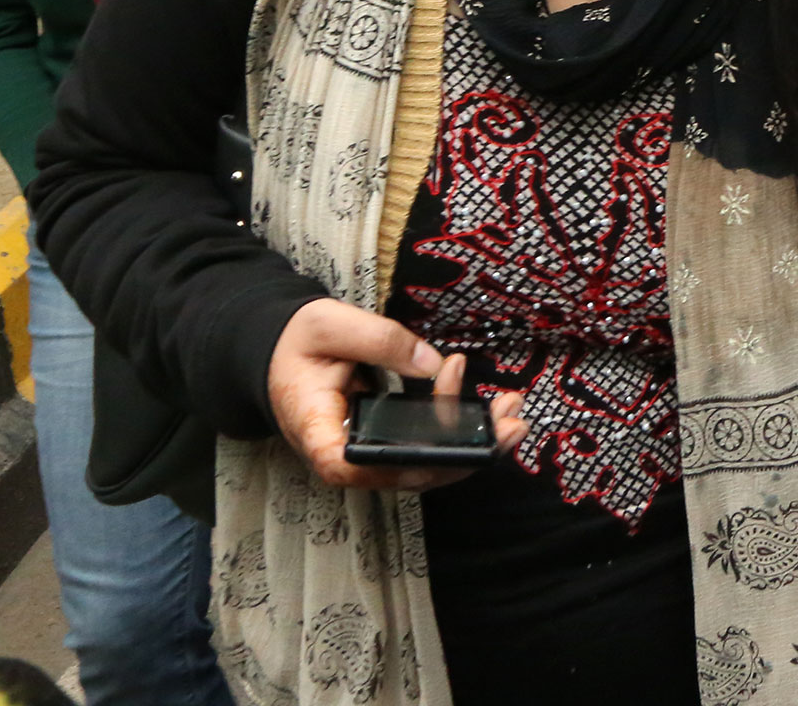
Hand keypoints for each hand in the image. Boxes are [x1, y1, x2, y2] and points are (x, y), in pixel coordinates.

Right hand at [267, 299, 525, 491]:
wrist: (284, 350)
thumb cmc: (299, 341)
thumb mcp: (330, 326)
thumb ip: (379, 341)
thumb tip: (431, 365)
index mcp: (316, 430)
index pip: (347, 467)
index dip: (396, 467)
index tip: (439, 453)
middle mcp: (344, 454)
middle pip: (403, 471)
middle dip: (462, 452)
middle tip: (508, 425)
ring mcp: (368, 453)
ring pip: (423, 464)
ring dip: (472, 441)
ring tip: (512, 412)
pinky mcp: (387, 443)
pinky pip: (426, 447)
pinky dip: (461, 429)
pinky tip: (492, 411)